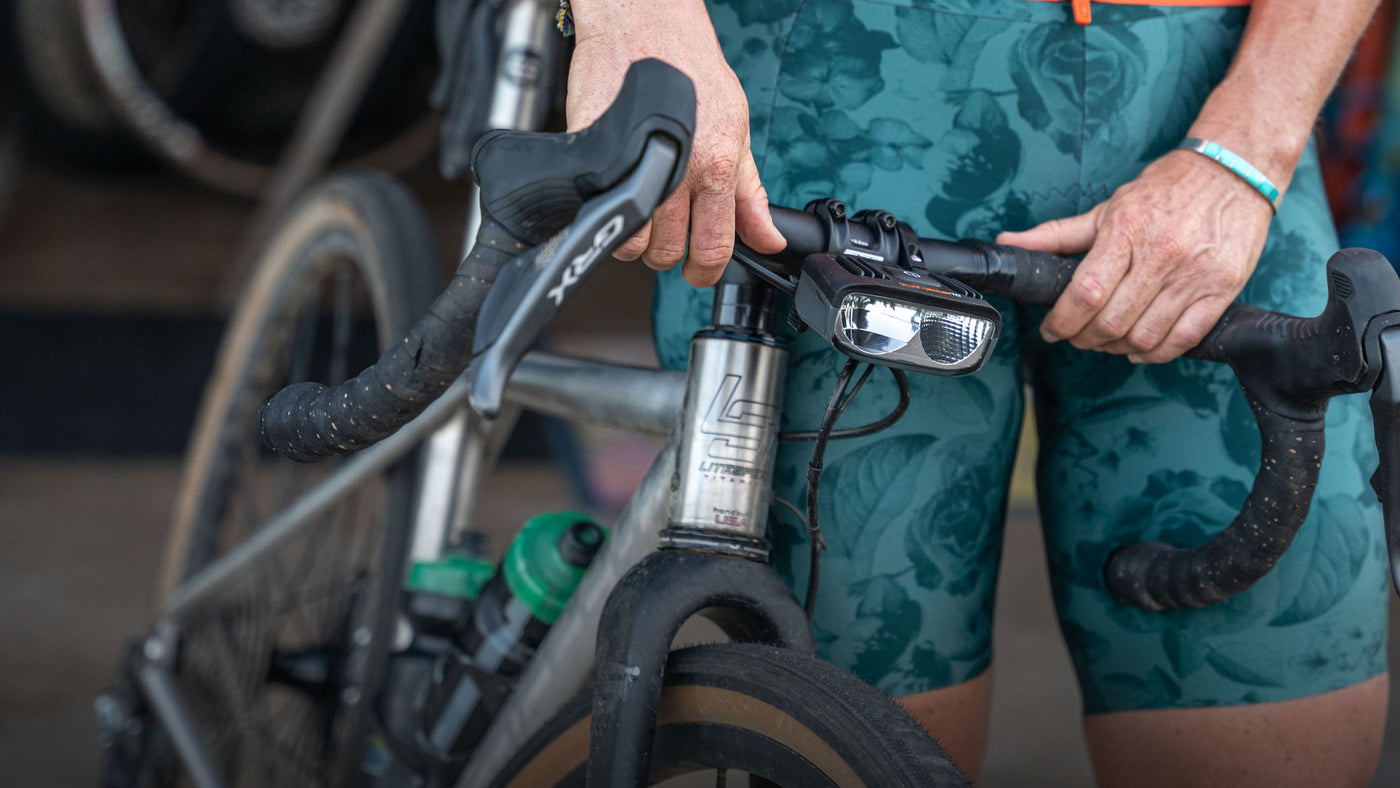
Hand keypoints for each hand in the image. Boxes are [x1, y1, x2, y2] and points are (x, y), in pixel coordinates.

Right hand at [566, 0, 785, 286]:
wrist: (645, 24)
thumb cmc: (691, 69)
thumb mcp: (737, 129)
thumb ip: (750, 194)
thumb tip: (769, 240)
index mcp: (714, 170)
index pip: (713, 250)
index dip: (706, 272)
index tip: (700, 271)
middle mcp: (675, 175)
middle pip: (665, 254)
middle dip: (667, 252)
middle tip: (668, 230)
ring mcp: (632, 169)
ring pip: (629, 243)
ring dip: (634, 236)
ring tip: (642, 210)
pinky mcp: (595, 159)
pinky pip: (596, 211)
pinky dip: (605, 211)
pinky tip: (618, 191)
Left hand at [997, 150, 1273, 363]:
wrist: (1233, 172)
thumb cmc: (1164, 191)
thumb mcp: (1108, 208)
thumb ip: (1057, 234)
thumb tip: (1009, 244)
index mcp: (1127, 231)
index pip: (1086, 293)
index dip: (1062, 321)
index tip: (1051, 330)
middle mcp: (1162, 255)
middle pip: (1112, 321)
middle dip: (1084, 338)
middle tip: (1075, 336)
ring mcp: (1195, 275)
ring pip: (1145, 336)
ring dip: (1116, 348)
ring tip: (1105, 340)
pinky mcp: (1223, 289)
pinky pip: (1184, 338)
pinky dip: (1156, 353)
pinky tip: (1140, 347)